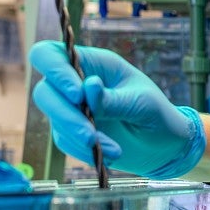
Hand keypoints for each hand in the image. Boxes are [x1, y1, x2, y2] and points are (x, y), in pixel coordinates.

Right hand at [29, 40, 204, 179]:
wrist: (164, 146)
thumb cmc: (156, 113)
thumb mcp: (141, 103)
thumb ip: (112, 99)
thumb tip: (89, 86)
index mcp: (92, 64)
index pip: (51, 55)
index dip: (54, 70)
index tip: (76, 95)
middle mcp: (75, 83)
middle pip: (45, 92)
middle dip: (65, 114)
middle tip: (90, 134)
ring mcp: (71, 108)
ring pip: (54, 119)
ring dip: (78, 136)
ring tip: (112, 149)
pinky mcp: (71, 132)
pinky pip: (65, 140)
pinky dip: (84, 150)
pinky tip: (110, 154)